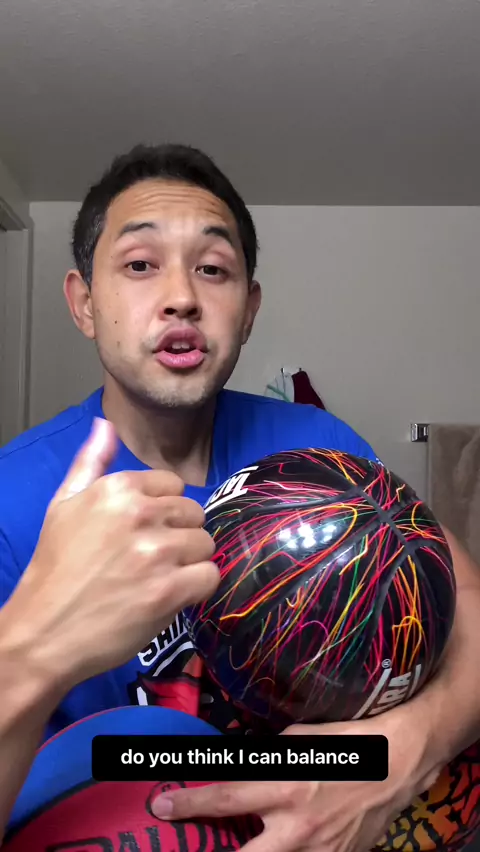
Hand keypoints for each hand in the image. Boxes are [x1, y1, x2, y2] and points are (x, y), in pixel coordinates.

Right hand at [2, 417, 218, 689]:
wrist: (44, 631)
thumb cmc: (54, 568)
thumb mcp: (63, 504)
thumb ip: (91, 462)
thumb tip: (106, 424)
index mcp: (117, 489)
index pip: (174, 485)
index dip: (164, 510)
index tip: (146, 532)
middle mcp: (140, 513)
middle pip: (194, 513)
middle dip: (179, 535)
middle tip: (151, 560)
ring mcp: (157, 552)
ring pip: (205, 544)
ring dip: (189, 562)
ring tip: (158, 578)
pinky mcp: (170, 590)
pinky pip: (210, 575)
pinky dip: (197, 588)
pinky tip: (171, 596)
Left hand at [151, 700, 441, 851]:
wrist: (398, 766)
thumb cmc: (347, 742)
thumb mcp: (299, 740)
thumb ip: (265, 758)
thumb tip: (236, 764)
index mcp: (285, 786)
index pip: (225, 797)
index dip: (188, 804)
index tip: (160, 806)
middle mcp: (296, 827)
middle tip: (188, 843)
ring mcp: (317, 851)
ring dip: (250, 851)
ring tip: (236, 839)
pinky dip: (282, 851)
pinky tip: (276, 841)